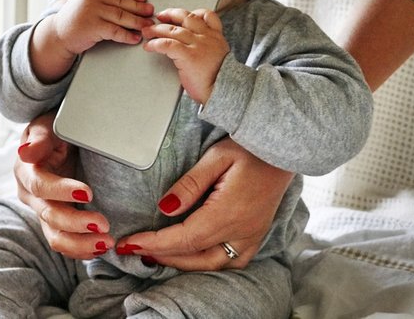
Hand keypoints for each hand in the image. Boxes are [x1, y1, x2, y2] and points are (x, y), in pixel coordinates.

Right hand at [14, 112, 113, 259]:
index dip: (62, 190)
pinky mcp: (57, 223)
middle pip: (50, 215)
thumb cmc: (57, 128)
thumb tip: (24, 152)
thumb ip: (40, 138)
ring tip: (106, 243)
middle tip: (104, 224)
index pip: (40, 185)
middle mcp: (31, 196)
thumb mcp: (48, 125)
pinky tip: (102, 248)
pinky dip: (83, 249)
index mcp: (26, 171)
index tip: (88, 192)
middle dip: (76, 223)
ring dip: (81, 244)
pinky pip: (67, 243)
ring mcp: (43, 212)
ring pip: (56, 237)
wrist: (63, 140)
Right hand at [49, 0, 153, 54]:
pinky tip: (134, 38)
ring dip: (137, 22)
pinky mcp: (93, 26)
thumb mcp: (84, 2)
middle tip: (150, 12)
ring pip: (121, 15)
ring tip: (147, 26)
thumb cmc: (73, 20)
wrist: (57, 35)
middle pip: (121, 2)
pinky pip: (115, 30)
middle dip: (139, 8)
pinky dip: (127, 35)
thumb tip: (125, 0)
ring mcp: (92, 11)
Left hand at [116, 137, 292, 269]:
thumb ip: (190, 184)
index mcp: (228, 213)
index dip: (153, 244)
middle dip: (162, 256)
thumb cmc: (250, 149)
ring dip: (182, 263)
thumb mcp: (217, 157)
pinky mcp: (256, 236)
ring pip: (212, 264)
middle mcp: (241, 232)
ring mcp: (251, 237)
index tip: (128, 244)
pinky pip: (230, 261)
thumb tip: (165, 207)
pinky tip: (190, 255)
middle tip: (134, 249)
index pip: (183, 238)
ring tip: (155, 253)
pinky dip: (205, 263)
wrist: (285, 150)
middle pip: (195, 257)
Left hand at [142, 8, 228, 102]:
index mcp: (216, 36)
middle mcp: (207, 37)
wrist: (223, 92)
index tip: (177, 14)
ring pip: (174, 29)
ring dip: (157, 29)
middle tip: (158, 17)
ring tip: (147, 32)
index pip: (207, 15)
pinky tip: (149, 46)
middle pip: (186, 17)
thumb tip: (190, 43)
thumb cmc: (218, 79)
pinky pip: (168, 44)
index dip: (190, 12)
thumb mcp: (219, 56)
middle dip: (170, 14)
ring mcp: (198, 45)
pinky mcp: (188, 56)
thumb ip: (207, 46)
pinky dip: (155, 43)